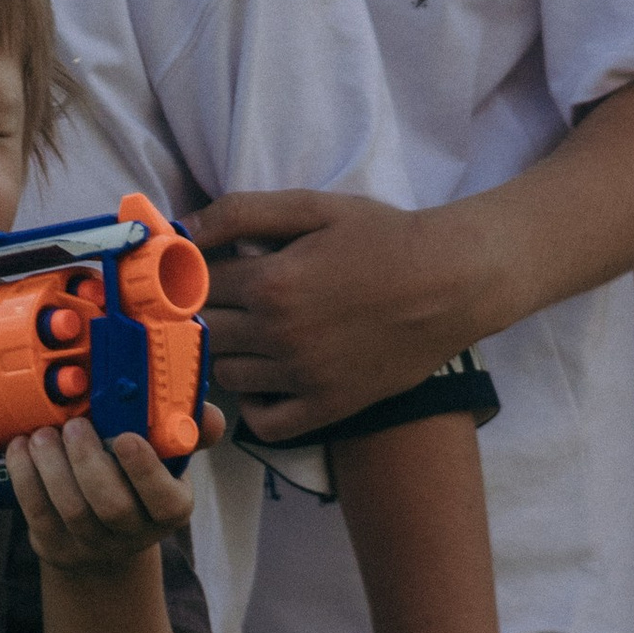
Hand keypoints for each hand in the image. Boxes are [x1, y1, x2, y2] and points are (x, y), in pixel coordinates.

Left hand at [7, 405, 219, 576]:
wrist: (106, 537)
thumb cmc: (137, 482)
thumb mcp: (167, 460)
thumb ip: (186, 433)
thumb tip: (209, 415)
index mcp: (171, 509)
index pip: (165, 500)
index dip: (145, 470)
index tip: (126, 437)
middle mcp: (135, 534)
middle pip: (112, 506)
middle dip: (89, 461)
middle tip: (74, 425)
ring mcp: (94, 546)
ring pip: (72, 510)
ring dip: (52, 466)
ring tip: (43, 433)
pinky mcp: (57, 548)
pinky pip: (38, 514)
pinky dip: (26, 477)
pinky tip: (21, 448)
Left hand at [196, 194, 471, 438]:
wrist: (451, 283)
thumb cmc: (384, 237)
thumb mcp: (313, 207)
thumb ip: (242, 213)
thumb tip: (182, 229)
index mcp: (272, 283)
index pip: (195, 287)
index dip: (188, 277)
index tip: (195, 272)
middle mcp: (279, 335)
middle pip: (204, 333)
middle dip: (202, 314)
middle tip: (221, 300)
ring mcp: (302, 377)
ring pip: (227, 376)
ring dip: (226, 354)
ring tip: (246, 333)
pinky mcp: (328, 406)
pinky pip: (264, 424)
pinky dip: (253, 407)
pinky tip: (264, 381)